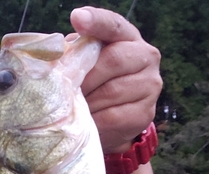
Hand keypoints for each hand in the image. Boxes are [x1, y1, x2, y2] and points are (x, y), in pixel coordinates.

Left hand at [70, 7, 161, 153]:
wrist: (112, 118)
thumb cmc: (95, 83)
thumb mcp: (86, 63)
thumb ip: (76, 53)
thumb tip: (58, 56)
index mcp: (129, 37)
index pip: (113, 25)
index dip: (96, 21)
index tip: (77, 18)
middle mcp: (147, 56)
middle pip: (112, 61)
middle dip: (85, 78)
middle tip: (65, 91)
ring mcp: (150, 85)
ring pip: (112, 92)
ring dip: (87, 102)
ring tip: (73, 108)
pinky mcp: (145, 113)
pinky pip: (114, 117)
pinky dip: (94, 121)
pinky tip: (85, 121)